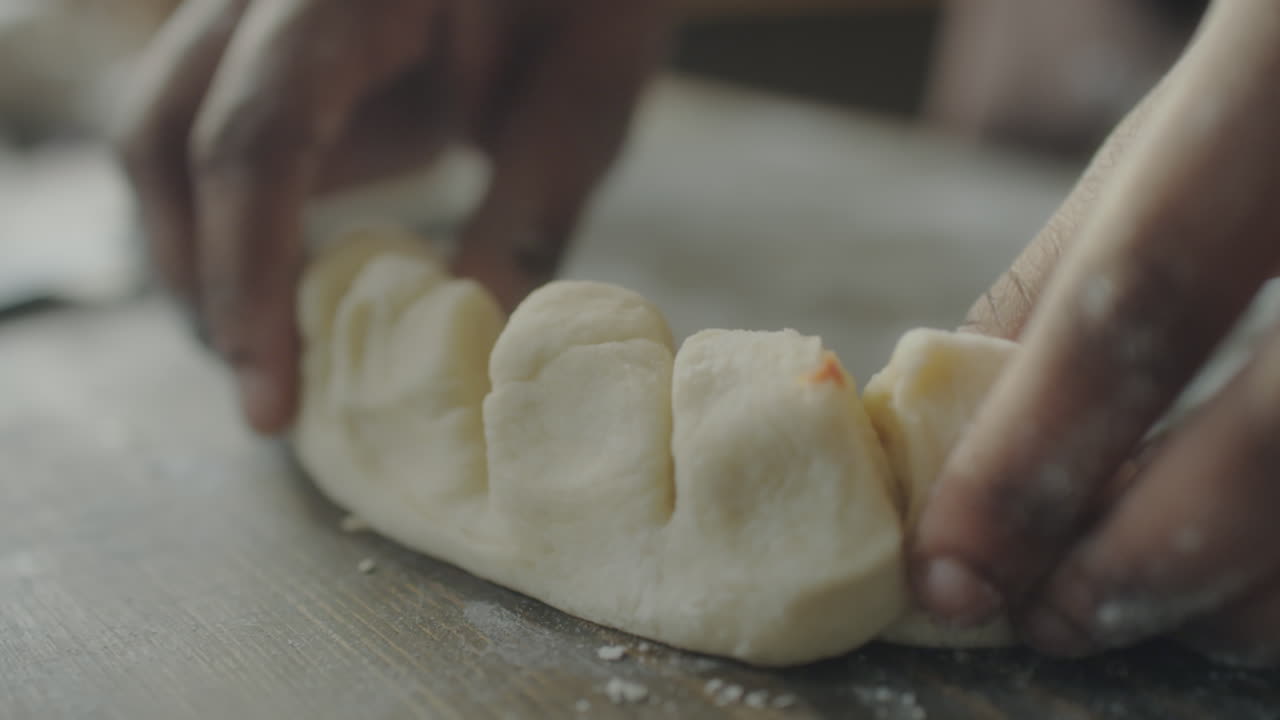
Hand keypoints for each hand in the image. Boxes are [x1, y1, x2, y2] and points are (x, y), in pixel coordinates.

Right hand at [113, 0, 670, 432]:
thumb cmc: (590, 13)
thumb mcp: (580, 110)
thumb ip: (523, 217)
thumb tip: (463, 344)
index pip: (256, 134)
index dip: (248, 272)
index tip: (269, 391)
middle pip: (166, 134)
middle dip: (202, 279)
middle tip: (261, 393)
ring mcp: (254, 13)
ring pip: (158, 133)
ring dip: (194, 255)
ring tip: (262, 355)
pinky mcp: (260, 51)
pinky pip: (196, 135)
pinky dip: (218, 223)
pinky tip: (270, 291)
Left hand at [910, 0, 1279, 666]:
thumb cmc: (1276, 81)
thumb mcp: (1172, 130)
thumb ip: (1075, 267)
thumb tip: (962, 410)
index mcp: (1276, 78)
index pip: (1134, 302)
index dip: (1031, 458)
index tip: (951, 572)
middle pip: (1273, 436)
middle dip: (1142, 559)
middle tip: (1046, 619)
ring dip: (1234, 587)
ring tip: (1132, 595)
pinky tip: (1232, 561)